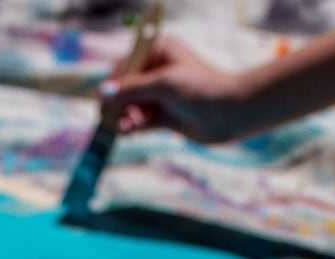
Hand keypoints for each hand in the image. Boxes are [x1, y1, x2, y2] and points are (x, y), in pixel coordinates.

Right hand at [103, 36, 267, 143]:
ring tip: (123, 128)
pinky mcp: (165, 115)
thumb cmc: (202, 89)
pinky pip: (141, 120)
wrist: (231, 114)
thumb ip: (133, 88)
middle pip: (126, 87)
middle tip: (110, 117)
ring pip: (133, 105)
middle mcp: (159, 71)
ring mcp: (162, 94)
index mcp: (160, 52)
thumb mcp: (165, 84)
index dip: (115, 81)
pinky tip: (127, 132)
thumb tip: (103, 92)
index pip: (127, 64)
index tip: (106, 98)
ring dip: (125, 116)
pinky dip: (133, 126)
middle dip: (119, 102)